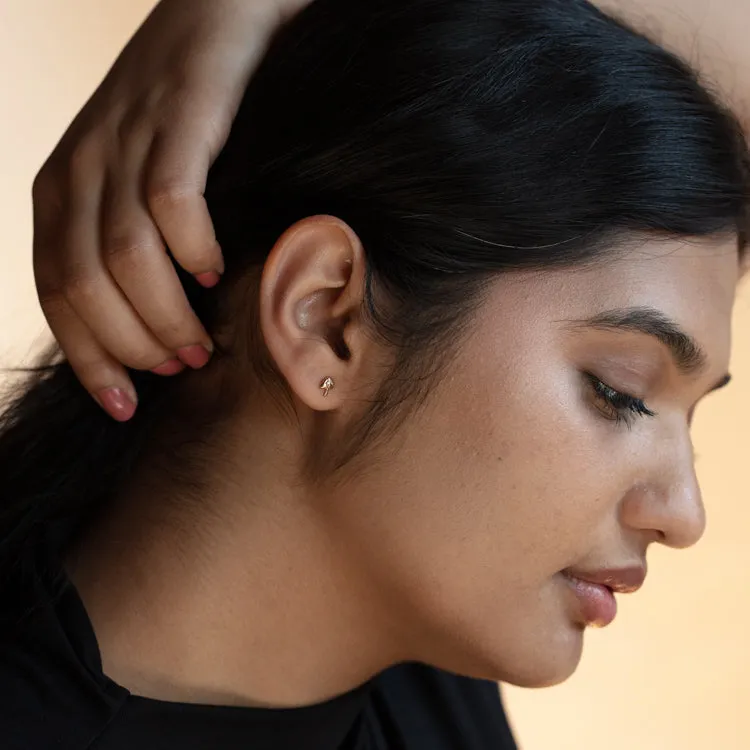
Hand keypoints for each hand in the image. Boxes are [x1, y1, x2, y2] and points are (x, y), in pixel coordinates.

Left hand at [32, 0, 312, 420]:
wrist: (216, 12)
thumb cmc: (179, 118)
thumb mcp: (130, 181)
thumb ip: (124, 243)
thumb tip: (149, 326)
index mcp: (58, 193)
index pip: (55, 295)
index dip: (88, 360)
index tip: (123, 405)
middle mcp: (79, 170)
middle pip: (85, 287)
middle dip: (130, 346)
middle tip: (177, 368)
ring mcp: (124, 142)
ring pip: (125, 258)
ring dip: (163, 316)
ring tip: (198, 344)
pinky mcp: (177, 120)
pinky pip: (172, 204)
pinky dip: (193, 249)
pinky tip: (216, 270)